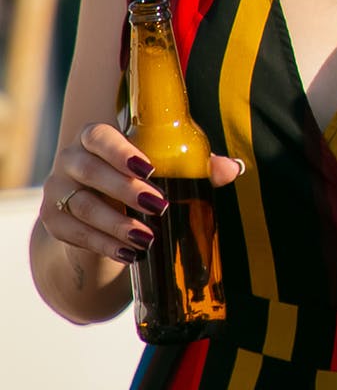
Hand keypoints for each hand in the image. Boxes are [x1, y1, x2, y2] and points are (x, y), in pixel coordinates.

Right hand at [39, 121, 243, 264]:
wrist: (101, 215)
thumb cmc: (138, 180)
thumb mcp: (164, 170)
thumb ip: (196, 165)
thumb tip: (232, 169)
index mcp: (96, 138)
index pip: (100, 136)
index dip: (121, 150)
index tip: (149, 168)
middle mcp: (70, 159)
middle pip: (91, 171)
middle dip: (126, 190)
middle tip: (159, 205)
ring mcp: (56, 191)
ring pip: (84, 206)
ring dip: (117, 224)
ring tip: (147, 237)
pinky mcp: (52, 222)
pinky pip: (74, 234)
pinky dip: (103, 245)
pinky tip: (128, 253)